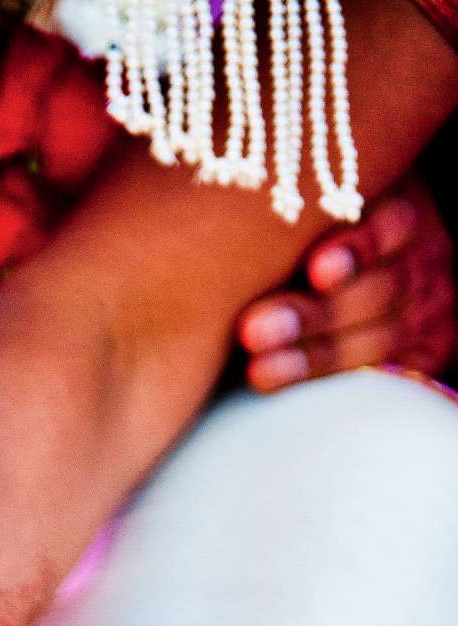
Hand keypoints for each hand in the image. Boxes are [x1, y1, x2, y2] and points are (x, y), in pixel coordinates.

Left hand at [237, 179, 454, 392]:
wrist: (323, 294)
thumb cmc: (289, 238)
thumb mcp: (295, 217)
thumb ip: (282, 214)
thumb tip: (229, 201)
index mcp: (398, 202)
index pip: (392, 222)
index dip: (356, 248)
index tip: (314, 270)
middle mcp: (423, 254)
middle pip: (381, 289)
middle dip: (314, 315)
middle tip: (252, 331)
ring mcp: (427, 308)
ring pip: (380, 340)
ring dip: (313, 358)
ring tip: (258, 371)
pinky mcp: (425, 354)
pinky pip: (390, 378)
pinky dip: (340, 387)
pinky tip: (296, 394)